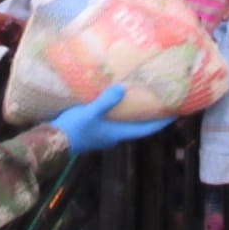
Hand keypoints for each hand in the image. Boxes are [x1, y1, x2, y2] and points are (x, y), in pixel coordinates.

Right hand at [50, 84, 171, 154]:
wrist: (54, 141)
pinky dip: (118, 112)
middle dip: (148, 116)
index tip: (174, 114)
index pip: (145, 129)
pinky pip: (112, 121)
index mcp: (117, 133)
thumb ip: (106, 101)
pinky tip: (113, 102)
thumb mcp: (90, 113)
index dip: (160, 122)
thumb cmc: (74, 129)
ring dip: (132, 114)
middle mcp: (114, 136)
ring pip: (124, 124)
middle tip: (158, 103)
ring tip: (138, 99)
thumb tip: (123, 88)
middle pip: (137, 126)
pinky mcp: (94, 131)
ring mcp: (103, 135)